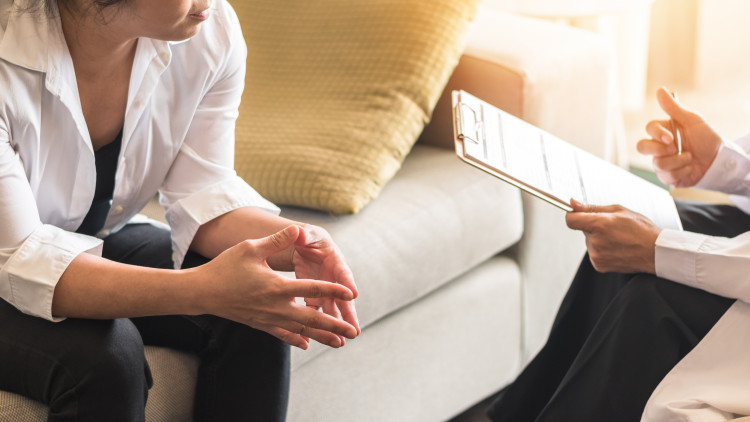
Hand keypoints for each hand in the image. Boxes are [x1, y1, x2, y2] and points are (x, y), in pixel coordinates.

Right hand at [195, 225, 357, 349]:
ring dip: (321, 336)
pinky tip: (306, 343)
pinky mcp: (259, 324)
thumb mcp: (251, 248)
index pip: (311, 289)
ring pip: (300, 330)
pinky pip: (281, 334)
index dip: (333, 290)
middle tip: (354, 332)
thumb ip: (276, 241)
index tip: (351, 293)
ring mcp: (268, 318)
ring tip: (339, 343)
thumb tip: (296, 229)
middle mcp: (275, 306)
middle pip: (312, 318)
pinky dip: (295, 338)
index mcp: (276, 287)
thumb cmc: (225, 267)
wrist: (202, 292)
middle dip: (334, 325)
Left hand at [291, 224, 360, 344]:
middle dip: (348, 314)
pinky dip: (319, 325)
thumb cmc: (309, 237)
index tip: (354, 293)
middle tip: (354, 330)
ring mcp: (326, 290)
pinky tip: (320, 338)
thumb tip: (299, 232)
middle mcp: (334, 278)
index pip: (343, 272)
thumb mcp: (308, 234)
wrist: (304, 246)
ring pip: (333, 310)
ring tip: (342, 342)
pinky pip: (317, 312)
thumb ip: (304, 235)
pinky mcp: (315, 297)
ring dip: (336, 325)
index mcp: (335, 260)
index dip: (348, 282)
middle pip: (343, 298)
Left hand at [565, 200, 661, 273]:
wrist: (656, 252)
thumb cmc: (641, 229)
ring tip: (618, 238)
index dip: (574, 215)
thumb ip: (592, 208)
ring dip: (598, 238)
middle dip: (593, 226)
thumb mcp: (619, 211)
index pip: (571, 220)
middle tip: (612, 227)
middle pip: (582, 230)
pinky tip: (617, 248)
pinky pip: (594, 253)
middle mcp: (595, 242)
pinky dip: (602, 249)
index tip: (579, 213)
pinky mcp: (599, 265)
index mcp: (599, 225)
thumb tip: (572, 203)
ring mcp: (596, 256)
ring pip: (589, 241)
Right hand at [636, 87, 721, 186]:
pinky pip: (666, 176)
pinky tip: (690, 168)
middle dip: (658, 149)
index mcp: (663, 132)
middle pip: (642, 147)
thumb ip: (673, 108)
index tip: (671, 138)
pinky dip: (682, 171)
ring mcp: (662, 162)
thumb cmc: (706, 138)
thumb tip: (660, 90)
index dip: (657, 134)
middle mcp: (659, 147)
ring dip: (678, 161)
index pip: (649, 129)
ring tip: (690, 158)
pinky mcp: (667, 177)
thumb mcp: (692, 120)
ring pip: (657, 164)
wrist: (718, 160)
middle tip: (674, 149)